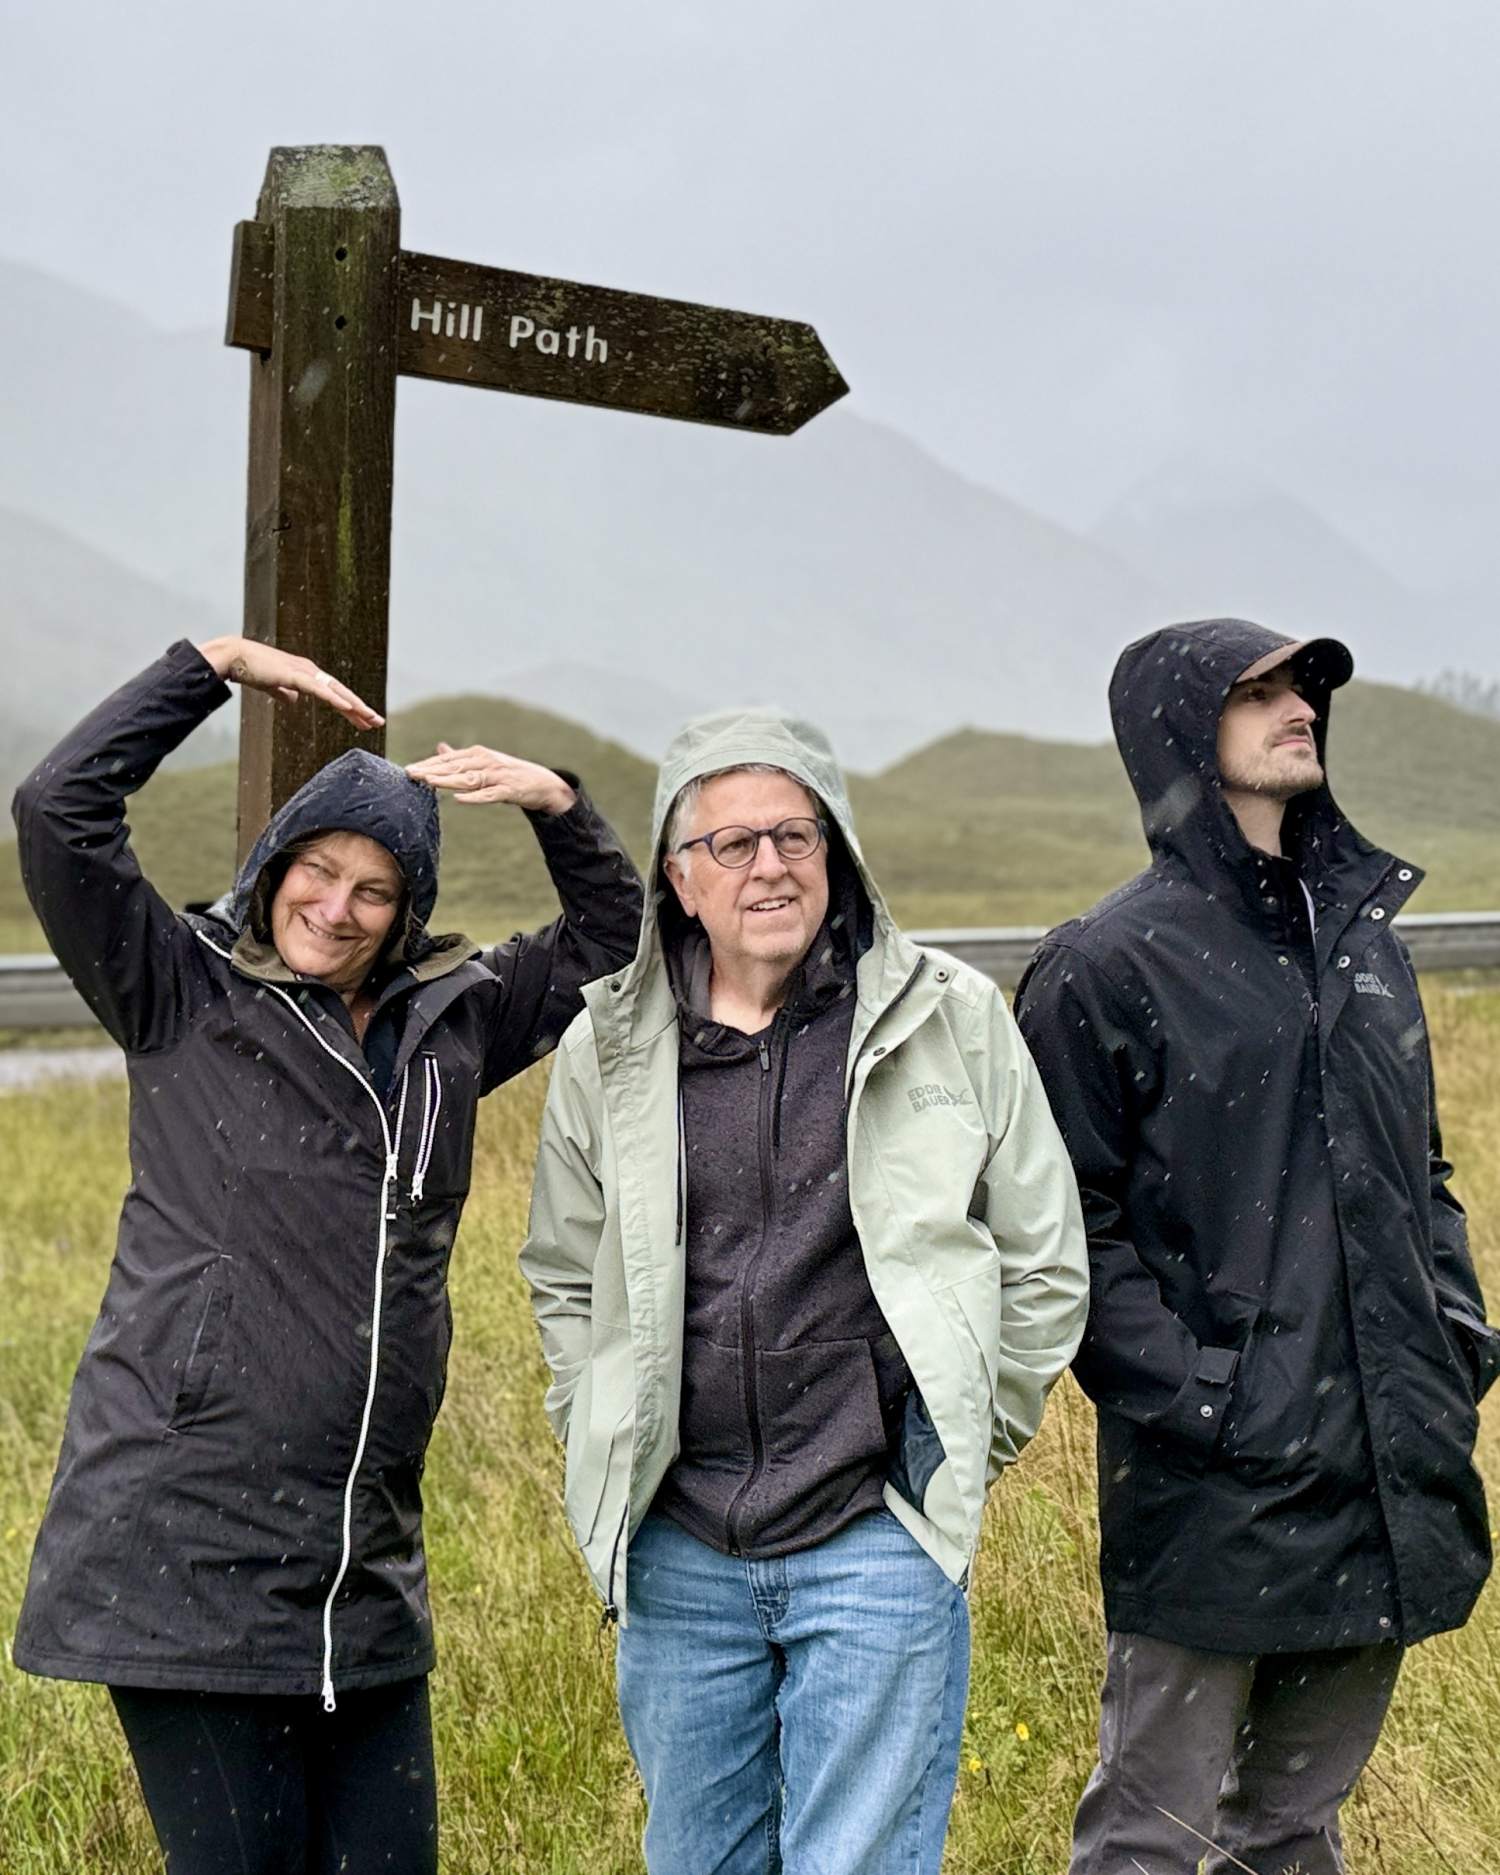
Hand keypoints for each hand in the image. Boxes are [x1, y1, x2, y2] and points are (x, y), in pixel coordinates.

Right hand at [197, 636, 383, 729]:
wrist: (234, 657)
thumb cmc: (252, 670)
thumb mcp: (274, 686)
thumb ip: (285, 693)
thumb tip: (293, 701)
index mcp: (307, 674)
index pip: (335, 692)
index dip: (350, 706)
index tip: (364, 720)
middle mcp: (311, 671)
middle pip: (341, 692)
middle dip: (360, 708)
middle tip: (378, 721)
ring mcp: (304, 672)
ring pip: (336, 691)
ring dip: (354, 705)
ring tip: (370, 718)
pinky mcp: (294, 675)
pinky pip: (319, 689)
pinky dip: (334, 698)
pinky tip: (347, 707)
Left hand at [405, 743, 575, 813]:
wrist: (542, 783)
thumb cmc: (509, 773)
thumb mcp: (485, 762)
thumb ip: (461, 757)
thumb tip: (440, 747)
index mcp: (478, 754)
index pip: (449, 759)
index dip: (428, 764)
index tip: (408, 769)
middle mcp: (486, 761)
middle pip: (455, 767)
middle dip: (431, 770)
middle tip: (410, 773)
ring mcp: (498, 776)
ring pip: (468, 779)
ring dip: (448, 780)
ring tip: (429, 781)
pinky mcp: (508, 791)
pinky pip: (488, 795)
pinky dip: (473, 797)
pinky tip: (458, 799)